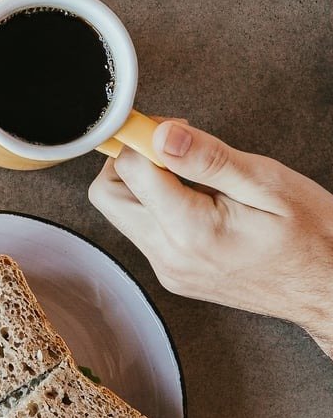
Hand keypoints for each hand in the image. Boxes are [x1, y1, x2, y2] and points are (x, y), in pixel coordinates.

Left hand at [89, 121, 332, 357]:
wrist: (330, 290)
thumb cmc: (314, 238)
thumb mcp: (269, 185)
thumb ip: (209, 159)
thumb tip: (162, 135)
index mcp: (190, 231)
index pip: (128, 170)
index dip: (144, 137)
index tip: (170, 127)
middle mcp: (169, 255)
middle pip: (107, 195)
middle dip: (129, 161)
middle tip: (172, 147)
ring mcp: (168, 269)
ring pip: (121, 214)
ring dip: (142, 185)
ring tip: (191, 175)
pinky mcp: (172, 274)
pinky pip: (143, 232)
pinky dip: (156, 208)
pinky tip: (196, 201)